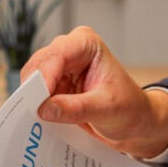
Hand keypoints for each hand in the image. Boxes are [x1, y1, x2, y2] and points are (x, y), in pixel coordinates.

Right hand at [21, 26, 167, 157]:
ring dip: (32, 98)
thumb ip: (77, 108)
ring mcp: (60, 67)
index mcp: (87, 44)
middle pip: (40, 64)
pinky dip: (34, 105)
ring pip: (33, 79)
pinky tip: (39, 118)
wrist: (135, 122)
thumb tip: (45, 109)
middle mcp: (70, 50)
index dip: (45, 76)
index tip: (40, 100)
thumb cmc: (129, 109)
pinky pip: (35, 93)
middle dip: (34, 88)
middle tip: (32, 112)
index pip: (57, 55)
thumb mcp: (107, 110)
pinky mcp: (54, 85)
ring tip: (36, 118)